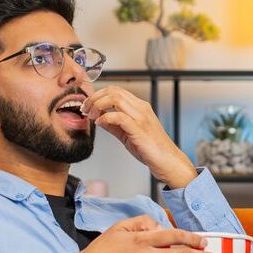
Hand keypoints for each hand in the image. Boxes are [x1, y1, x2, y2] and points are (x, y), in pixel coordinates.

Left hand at [81, 86, 197, 187]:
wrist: (167, 161)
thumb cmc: (151, 150)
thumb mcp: (128, 134)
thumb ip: (115, 125)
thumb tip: (99, 119)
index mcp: (140, 107)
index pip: (116, 90)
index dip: (98, 94)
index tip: (88, 105)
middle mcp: (141, 108)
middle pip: (113, 90)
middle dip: (94, 97)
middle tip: (85, 109)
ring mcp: (141, 117)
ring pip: (115, 98)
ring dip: (97, 105)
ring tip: (91, 115)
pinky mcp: (139, 129)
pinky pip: (118, 116)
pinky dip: (105, 118)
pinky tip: (99, 123)